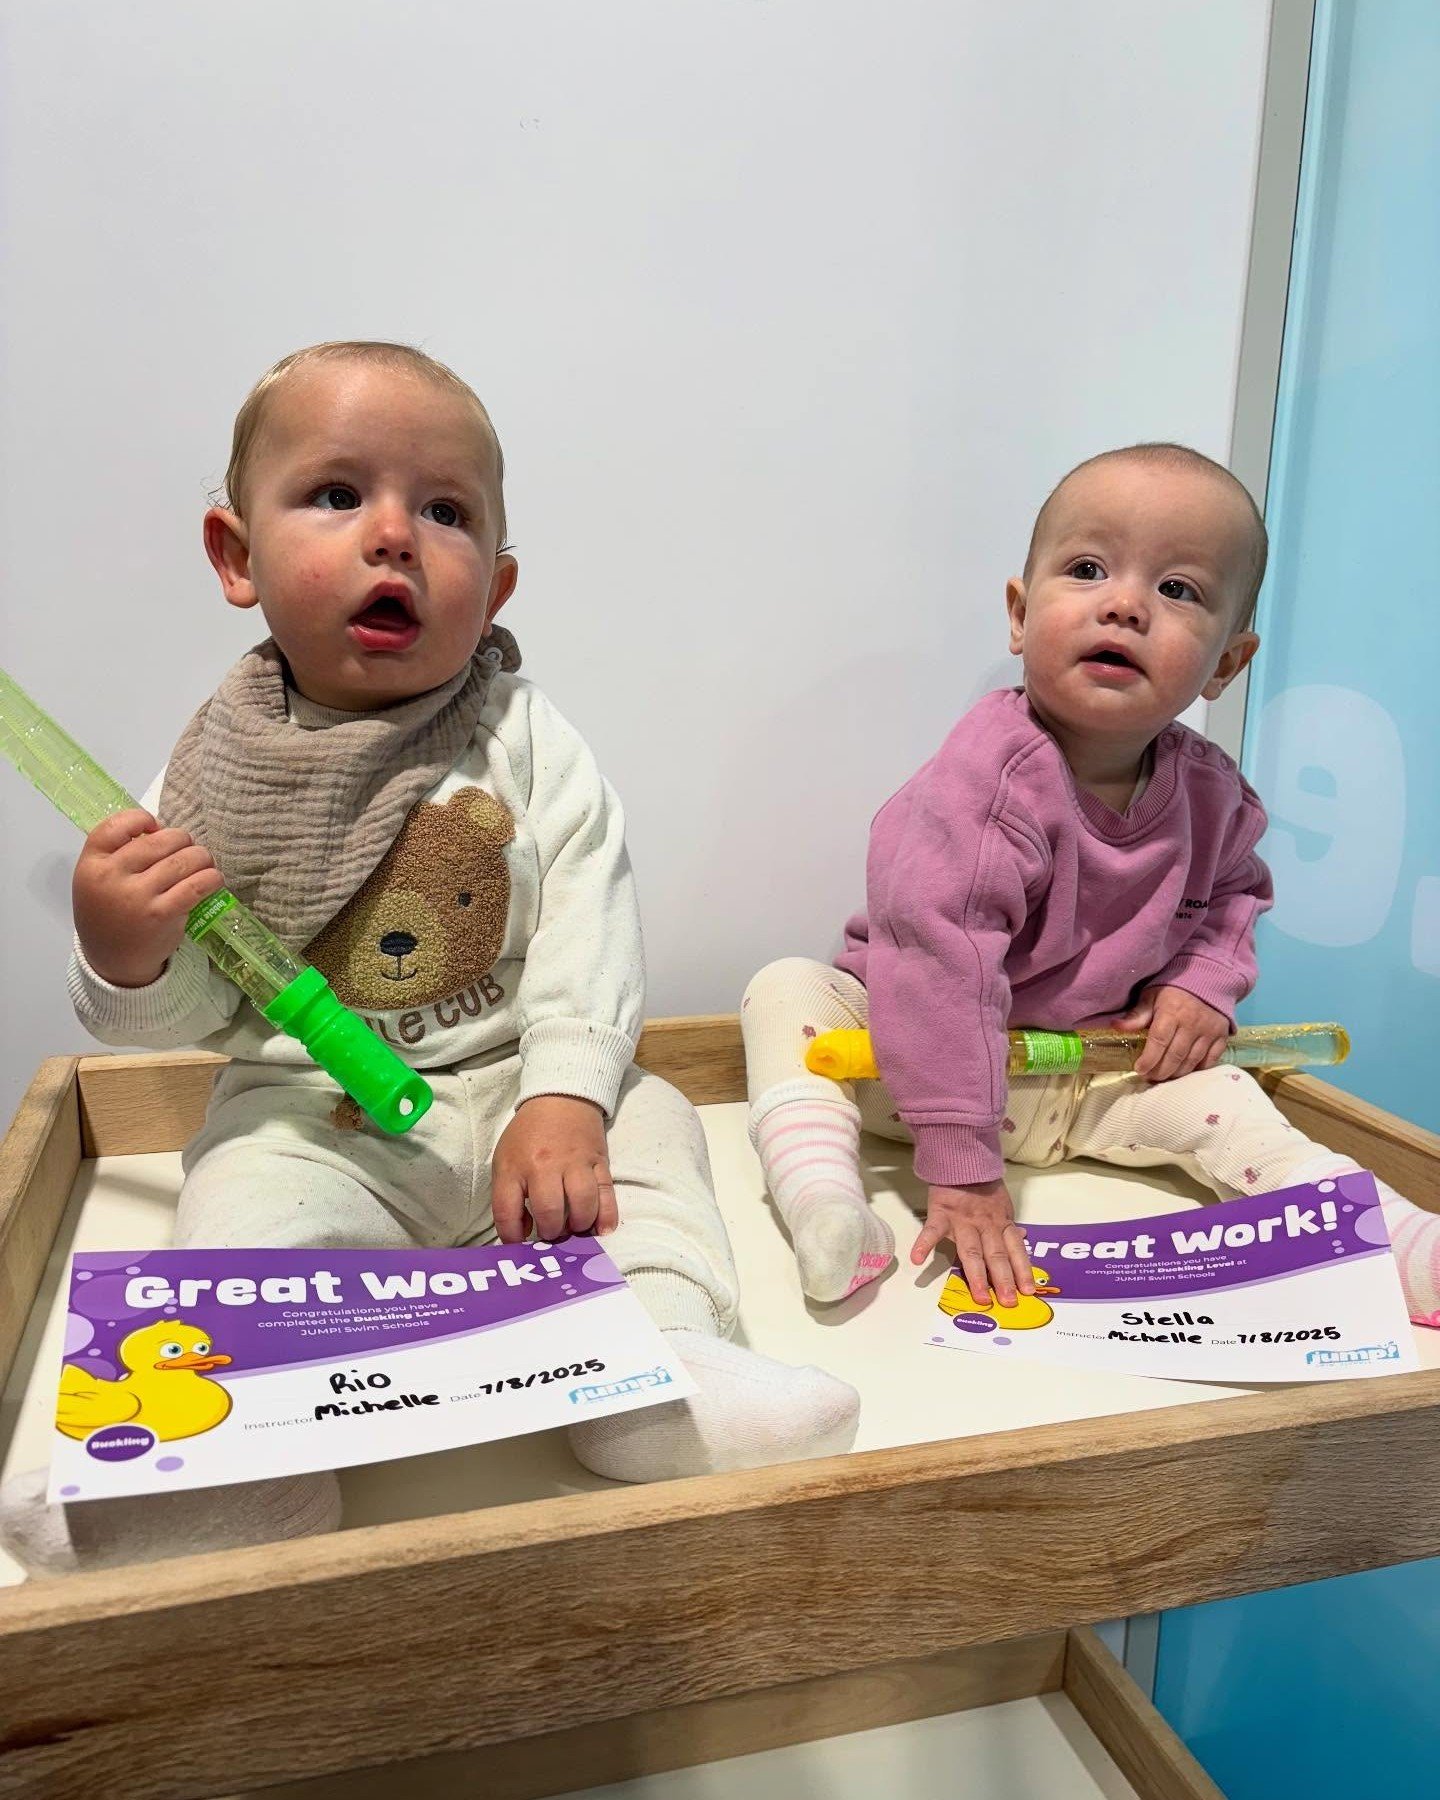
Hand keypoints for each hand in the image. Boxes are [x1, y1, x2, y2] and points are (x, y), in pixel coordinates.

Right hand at [73, 809, 223, 987]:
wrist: (113, 960)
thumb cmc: (109, 912)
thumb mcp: (96, 880)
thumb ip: (118, 853)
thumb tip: (162, 830)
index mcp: (91, 864)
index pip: (115, 826)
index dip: (140, 819)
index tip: (155, 827)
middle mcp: (111, 877)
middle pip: (159, 840)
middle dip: (182, 840)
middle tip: (187, 849)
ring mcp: (137, 897)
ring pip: (183, 860)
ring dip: (201, 857)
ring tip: (203, 862)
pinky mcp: (162, 914)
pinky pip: (197, 885)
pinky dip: (211, 877)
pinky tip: (213, 879)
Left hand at [491, 1095, 617, 1242]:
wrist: (561, 1099)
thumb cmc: (529, 1135)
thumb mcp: (505, 1160)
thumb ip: (508, 1196)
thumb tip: (523, 1232)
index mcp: (514, 1166)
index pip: (507, 1211)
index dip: (511, 1237)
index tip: (518, 1245)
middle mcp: (544, 1166)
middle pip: (550, 1211)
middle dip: (551, 1232)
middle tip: (552, 1234)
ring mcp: (575, 1164)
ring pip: (582, 1204)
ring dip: (578, 1225)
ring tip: (573, 1228)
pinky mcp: (599, 1163)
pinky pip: (606, 1194)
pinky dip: (606, 1217)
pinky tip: (601, 1230)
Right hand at [910, 1179, 1034, 1307]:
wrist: (961, 1160)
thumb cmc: (982, 1186)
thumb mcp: (1002, 1204)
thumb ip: (1008, 1225)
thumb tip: (1023, 1238)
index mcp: (1001, 1223)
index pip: (1015, 1249)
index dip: (1022, 1270)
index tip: (1027, 1292)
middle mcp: (985, 1225)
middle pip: (996, 1254)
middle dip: (1003, 1279)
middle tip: (1008, 1302)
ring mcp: (962, 1221)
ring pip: (971, 1250)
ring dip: (976, 1275)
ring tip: (979, 1296)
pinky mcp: (940, 1214)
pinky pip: (931, 1230)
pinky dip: (923, 1244)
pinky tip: (917, 1259)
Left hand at [1114, 985, 1229, 1081]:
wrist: (1208, 978)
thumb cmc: (1174, 988)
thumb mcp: (1152, 995)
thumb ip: (1137, 1014)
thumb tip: (1116, 1027)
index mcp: (1172, 1012)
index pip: (1159, 1041)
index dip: (1149, 1059)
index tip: (1139, 1069)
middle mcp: (1192, 1023)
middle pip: (1175, 1055)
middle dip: (1160, 1071)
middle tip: (1149, 1077)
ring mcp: (1209, 1031)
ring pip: (1192, 1061)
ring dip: (1176, 1073)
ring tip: (1164, 1077)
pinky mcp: (1221, 1036)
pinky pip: (1210, 1060)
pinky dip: (1197, 1069)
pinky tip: (1185, 1071)